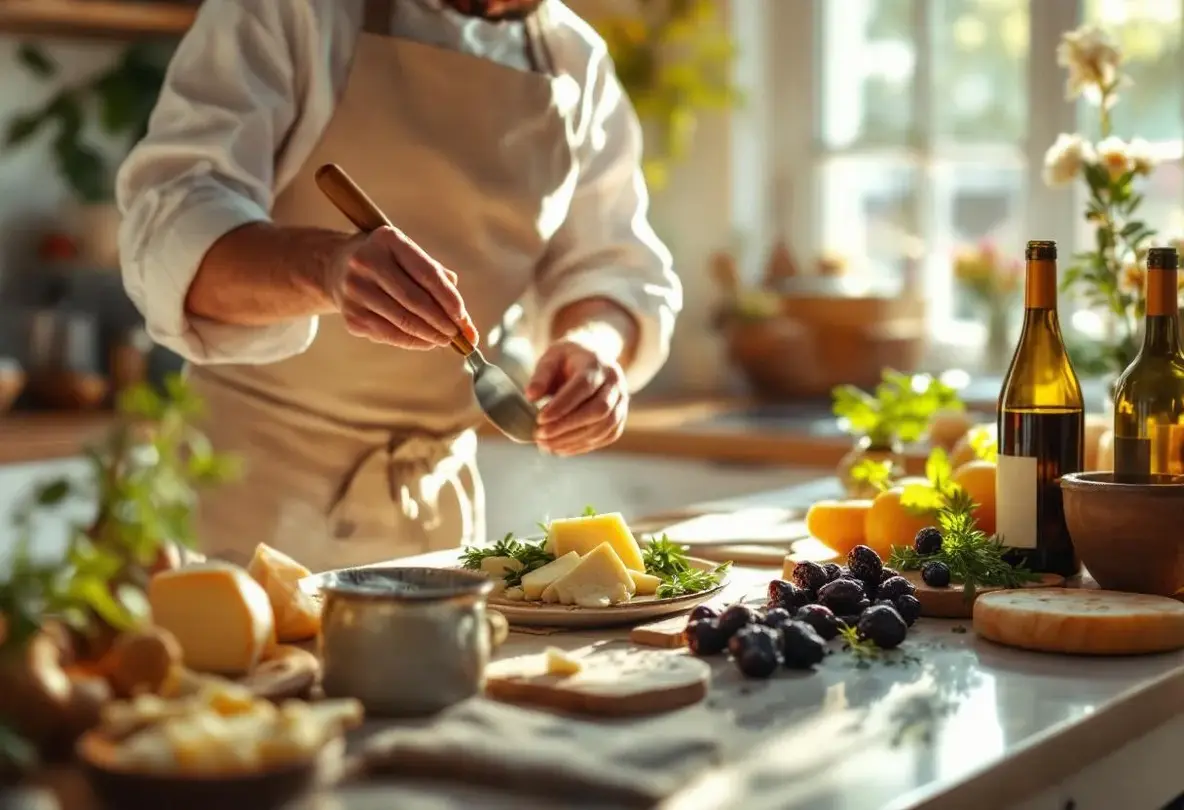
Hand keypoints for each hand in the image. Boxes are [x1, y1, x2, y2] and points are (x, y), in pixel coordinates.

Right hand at [327, 226, 477, 348]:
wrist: (336, 267)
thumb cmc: (386, 262)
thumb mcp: (409, 255)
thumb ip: (439, 281)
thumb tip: (467, 323)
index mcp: (388, 240)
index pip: (427, 273)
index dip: (449, 298)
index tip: (463, 316)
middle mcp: (367, 262)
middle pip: (415, 300)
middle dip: (442, 321)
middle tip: (458, 334)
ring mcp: (355, 290)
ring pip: (402, 321)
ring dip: (430, 335)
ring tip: (446, 339)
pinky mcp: (351, 316)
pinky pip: (389, 334)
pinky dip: (412, 341)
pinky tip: (427, 342)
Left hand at [526, 340, 627, 455]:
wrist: (593, 357)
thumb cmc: (568, 359)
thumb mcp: (551, 358)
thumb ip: (540, 376)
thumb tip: (530, 396)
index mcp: (597, 363)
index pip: (584, 387)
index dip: (562, 406)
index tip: (540, 419)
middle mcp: (615, 382)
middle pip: (598, 410)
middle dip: (567, 426)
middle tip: (540, 435)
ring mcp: (621, 401)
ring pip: (603, 427)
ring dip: (574, 440)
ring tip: (546, 445)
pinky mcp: (620, 417)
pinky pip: (606, 436)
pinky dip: (583, 446)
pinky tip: (561, 448)